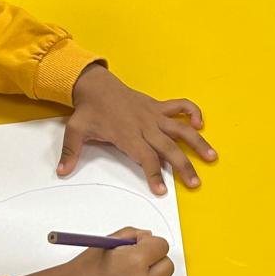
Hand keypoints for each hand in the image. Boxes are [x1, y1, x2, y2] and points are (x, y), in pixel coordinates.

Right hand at [11, 227, 172, 275]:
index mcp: (135, 261)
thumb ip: (132, 235)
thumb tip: (149, 237)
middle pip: (168, 266)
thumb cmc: (85, 268)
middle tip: (140, 258)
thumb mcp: (107, 241)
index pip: (162, 247)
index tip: (142, 245)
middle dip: (156, 259)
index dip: (151, 243)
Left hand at [61, 63, 216, 193]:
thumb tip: (62, 172)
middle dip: (183, 166)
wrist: (95, 85)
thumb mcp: (75, 131)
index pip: (145, 157)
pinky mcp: (158, 106)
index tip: (161, 190)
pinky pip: (180, 106)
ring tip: (212, 157)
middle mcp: (145, 125)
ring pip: (180, 129)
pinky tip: (200, 123)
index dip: (154, 174)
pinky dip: (192, 112)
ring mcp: (154, 114)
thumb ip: (71, 153)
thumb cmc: (89, 111)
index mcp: (127, 134)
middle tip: (195, 183)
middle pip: (169, 148)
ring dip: (197, 142)